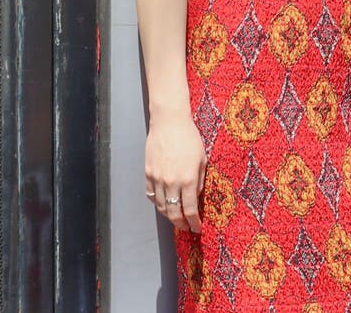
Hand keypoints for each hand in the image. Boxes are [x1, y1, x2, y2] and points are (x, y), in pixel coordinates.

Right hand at [144, 108, 207, 232]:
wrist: (169, 122)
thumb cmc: (189, 137)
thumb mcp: (202, 159)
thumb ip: (199, 180)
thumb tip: (195, 197)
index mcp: (188, 179)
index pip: (190, 210)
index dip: (194, 222)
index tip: (197, 228)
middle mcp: (171, 182)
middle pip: (173, 213)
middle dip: (181, 224)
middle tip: (186, 227)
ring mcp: (157, 178)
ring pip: (161, 206)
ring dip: (169, 215)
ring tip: (175, 217)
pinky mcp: (148, 172)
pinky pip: (151, 194)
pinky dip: (157, 201)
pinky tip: (163, 202)